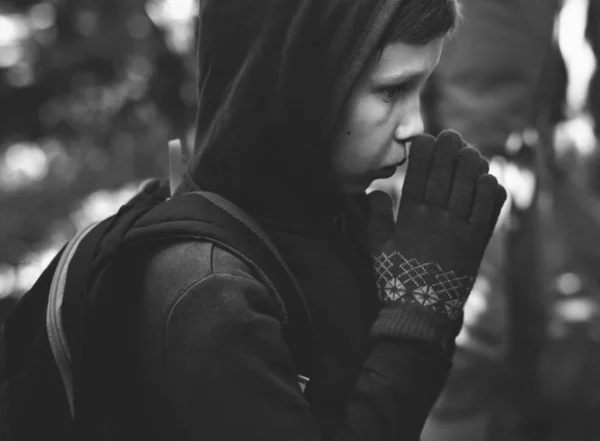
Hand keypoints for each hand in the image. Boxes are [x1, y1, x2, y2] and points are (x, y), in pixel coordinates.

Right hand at [369, 130, 505, 319]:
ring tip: (471, 151)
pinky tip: (488, 178)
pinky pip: (488, 211)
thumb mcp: (377, 249)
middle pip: (446, 175)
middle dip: (449, 150)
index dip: (423, 153)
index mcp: (410, 218)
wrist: (420, 313)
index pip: (418, 175)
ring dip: (471, 164)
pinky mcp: (477, 244)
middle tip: (451, 134)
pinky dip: (490, 192)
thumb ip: (376, 218)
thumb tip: (375, 192)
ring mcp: (459, 231)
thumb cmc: (395, 279)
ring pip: (469, 187)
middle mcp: (436, 220)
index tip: (425, 137)